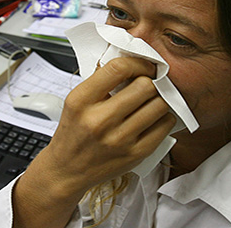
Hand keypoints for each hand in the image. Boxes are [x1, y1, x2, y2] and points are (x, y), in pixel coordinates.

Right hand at [10, 57, 175, 226]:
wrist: (67, 170)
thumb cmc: (73, 133)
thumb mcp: (75, 101)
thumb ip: (100, 81)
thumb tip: (130, 60)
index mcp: (81, 101)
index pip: (118, 68)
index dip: (138, 63)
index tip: (143, 65)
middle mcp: (99, 120)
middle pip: (144, 86)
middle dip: (150, 81)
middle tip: (149, 83)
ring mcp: (119, 139)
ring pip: (159, 105)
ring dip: (159, 99)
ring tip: (150, 100)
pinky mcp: (135, 154)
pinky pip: (164, 126)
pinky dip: (163, 117)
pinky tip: (153, 117)